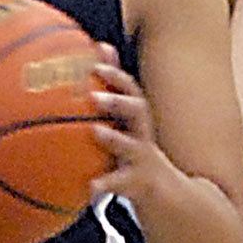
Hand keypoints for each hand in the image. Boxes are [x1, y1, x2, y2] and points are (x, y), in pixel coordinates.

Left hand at [89, 51, 171, 203]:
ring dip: (115, 137)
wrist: (163, 191)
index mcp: (135, 117)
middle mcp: (141, 133)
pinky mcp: (137, 182)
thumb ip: (103, 104)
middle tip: (93, 94)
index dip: (114, 69)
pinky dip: (104, 184)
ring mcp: (141, 158)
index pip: (128, 86)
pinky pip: (119, 183)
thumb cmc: (132, 152)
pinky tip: (88, 186)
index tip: (97, 51)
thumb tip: (79, 75)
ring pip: (132, 145)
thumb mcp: (121, 128)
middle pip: (136, 109)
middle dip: (117, 99)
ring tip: (97, 131)